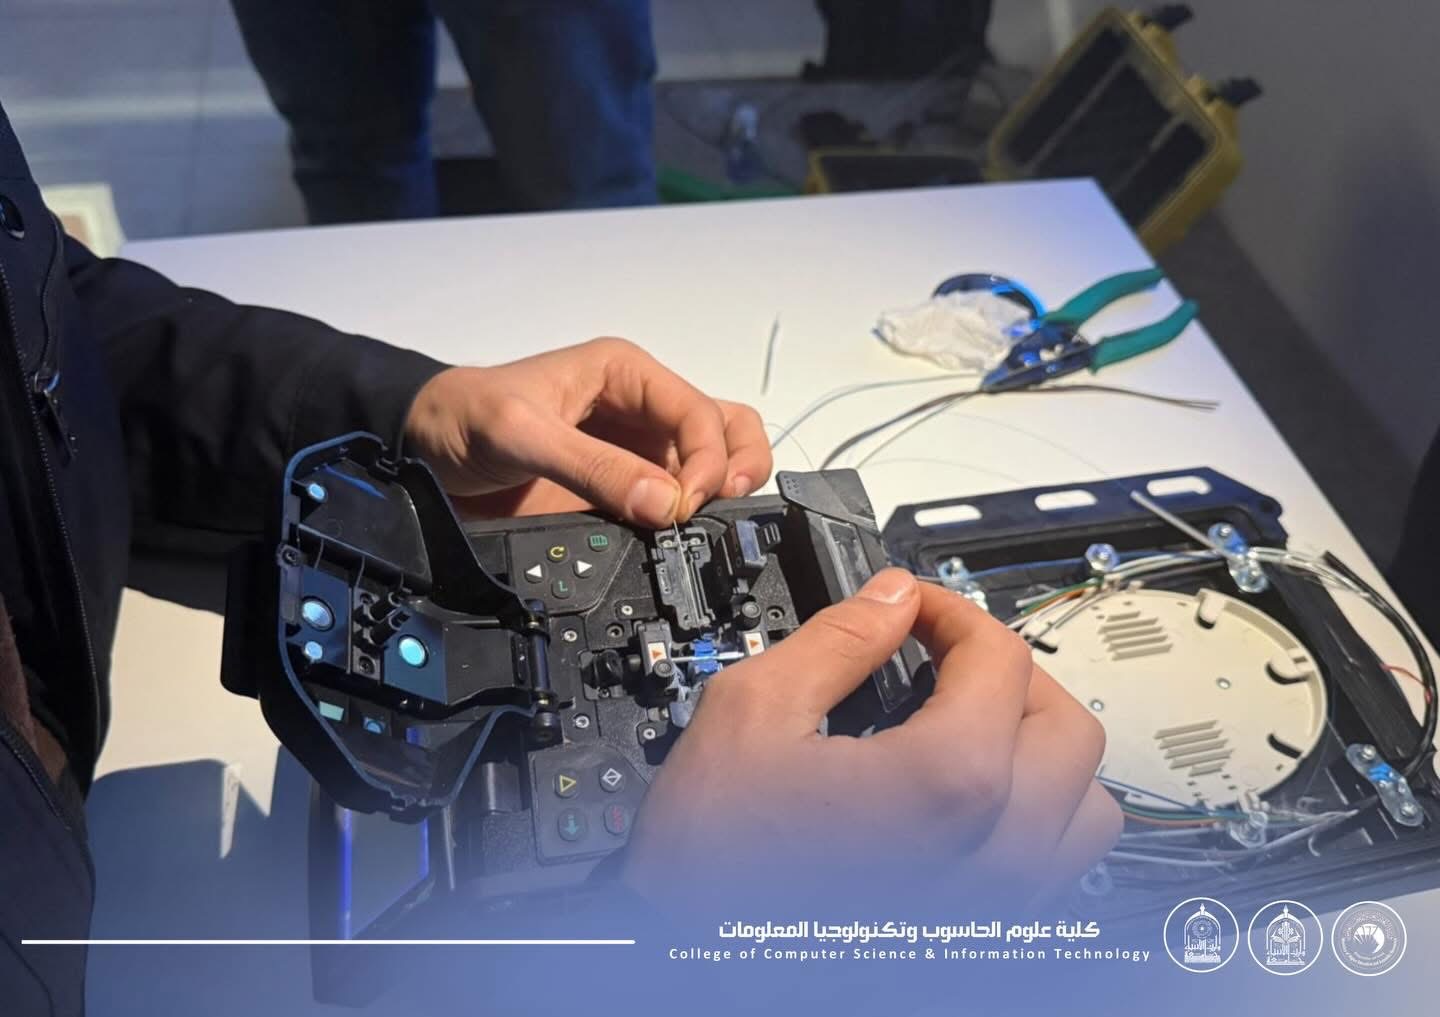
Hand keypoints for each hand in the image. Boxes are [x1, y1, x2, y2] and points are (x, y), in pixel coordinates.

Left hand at [404, 338, 771, 524]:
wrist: (420, 449)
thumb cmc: (463, 418)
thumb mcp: (522, 433)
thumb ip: (593, 467)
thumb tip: (664, 504)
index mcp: (626, 374)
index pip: (699, 412)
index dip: (707, 459)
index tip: (686, 505)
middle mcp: (640, 408)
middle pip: (722, 429)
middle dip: (735, 467)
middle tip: (718, 510)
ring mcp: (634, 451)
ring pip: (708, 463)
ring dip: (720, 493)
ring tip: (705, 526)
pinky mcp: (619, 489)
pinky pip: (670, 502)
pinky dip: (686, 520)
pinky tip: (675, 539)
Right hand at [620, 569, 1120, 912]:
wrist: (691, 968)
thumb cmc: (712, 873)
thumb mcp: (750, 715)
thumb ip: (835, 641)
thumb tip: (886, 600)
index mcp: (948, 783)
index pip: (999, 657)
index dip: (950, 610)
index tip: (911, 609)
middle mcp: (996, 850)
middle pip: (1065, 724)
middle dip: (1008, 671)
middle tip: (946, 656)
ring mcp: (1000, 903)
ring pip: (1087, 805)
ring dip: (1042, 750)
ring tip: (975, 728)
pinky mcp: (989, 937)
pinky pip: (1058, 868)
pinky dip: (1037, 817)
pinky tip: (969, 802)